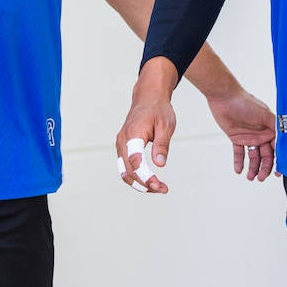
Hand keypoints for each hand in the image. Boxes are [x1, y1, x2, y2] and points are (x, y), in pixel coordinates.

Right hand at [116, 58, 177, 193]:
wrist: (148, 97)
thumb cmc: (158, 109)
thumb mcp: (166, 125)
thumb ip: (162, 145)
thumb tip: (160, 165)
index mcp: (133, 134)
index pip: (135, 161)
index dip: (145, 176)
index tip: (158, 186)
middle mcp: (122, 140)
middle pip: (128, 170)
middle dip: (145, 184)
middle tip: (163, 189)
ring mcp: (120, 144)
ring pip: (124, 171)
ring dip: (139, 183)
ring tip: (158, 188)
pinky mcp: (123, 147)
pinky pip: (125, 167)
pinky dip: (136, 177)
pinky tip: (150, 181)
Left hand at [205, 89, 275, 181]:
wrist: (224, 97)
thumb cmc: (245, 102)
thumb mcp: (264, 114)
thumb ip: (276, 126)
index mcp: (270, 129)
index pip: (277, 148)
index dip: (279, 160)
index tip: (279, 172)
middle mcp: (261, 134)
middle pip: (266, 155)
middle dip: (265, 168)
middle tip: (261, 178)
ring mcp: (249, 137)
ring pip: (253, 156)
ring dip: (253, 167)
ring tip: (250, 177)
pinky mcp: (236, 138)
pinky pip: (239, 153)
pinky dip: (239, 162)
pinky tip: (238, 170)